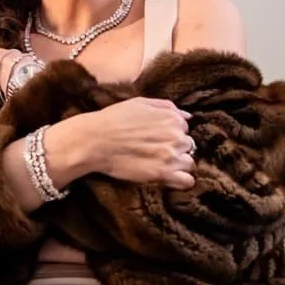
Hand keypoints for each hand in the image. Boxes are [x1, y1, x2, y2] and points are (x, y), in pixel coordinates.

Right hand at [65, 97, 196, 189]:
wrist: (95, 140)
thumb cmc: (113, 120)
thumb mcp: (140, 103)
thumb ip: (166, 107)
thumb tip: (187, 116)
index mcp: (172, 118)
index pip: (185, 129)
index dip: (171, 134)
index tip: (157, 139)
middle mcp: (176, 135)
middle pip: (188, 146)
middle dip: (176, 149)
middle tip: (156, 152)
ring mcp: (170, 155)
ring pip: (189, 163)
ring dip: (178, 165)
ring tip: (160, 165)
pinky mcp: (162, 173)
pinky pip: (187, 181)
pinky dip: (181, 181)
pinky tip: (169, 178)